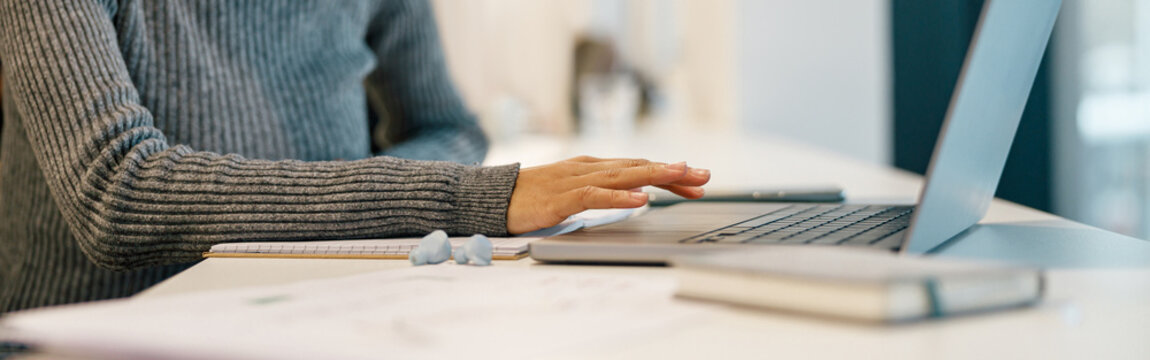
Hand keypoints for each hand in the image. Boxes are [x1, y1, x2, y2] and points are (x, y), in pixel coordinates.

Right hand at [506, 156, 710, 233]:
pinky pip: (596, 195)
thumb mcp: (572, 193)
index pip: (639, 167)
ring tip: (682, 175)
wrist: (492, 198)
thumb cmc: (531, 198)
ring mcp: (576, 180)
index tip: (697, 182)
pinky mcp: (562, 197)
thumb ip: (599, 192)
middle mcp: (589, 168)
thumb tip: (632, 198)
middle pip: (639, 167)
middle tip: (705, 176)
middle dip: (674, 171)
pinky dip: (620, 196)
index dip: (670, 174)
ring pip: (623, 175)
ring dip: (655, 175)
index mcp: (593, 168)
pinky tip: (641, 199)